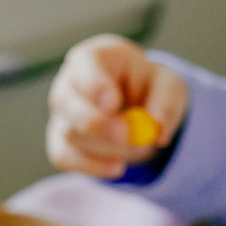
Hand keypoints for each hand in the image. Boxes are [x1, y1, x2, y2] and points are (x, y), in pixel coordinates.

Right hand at [46, 34, 185, 178]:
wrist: (135, 108)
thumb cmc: (146, 88)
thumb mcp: (167, 87)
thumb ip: (165, 102)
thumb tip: (157, 128)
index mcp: (93, 58)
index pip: (85, 65)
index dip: (95, 84)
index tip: (113, 103)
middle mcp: (68, 83)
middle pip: (66, 101)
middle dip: (96, 123)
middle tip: (126, 135)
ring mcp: (60, 114)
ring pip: (71, 134)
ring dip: (106, 147)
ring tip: (138, 147)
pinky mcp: (58, 141)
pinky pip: (65, 157)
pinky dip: (93, 166)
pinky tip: (117, 166)